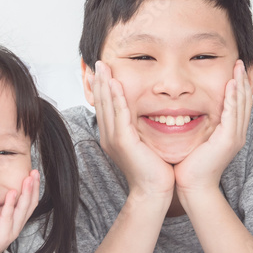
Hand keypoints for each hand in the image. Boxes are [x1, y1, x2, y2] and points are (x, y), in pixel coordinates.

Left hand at [0, 169, 39, 252]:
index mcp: (18, 219)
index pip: (30, 201)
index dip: (34, 188)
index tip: (34, 173)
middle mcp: (18, 224)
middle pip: (31, 203)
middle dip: (34, 187)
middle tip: (35, 172)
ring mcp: (13, 230)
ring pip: (23, 209)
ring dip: (26, 192)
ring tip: (28, 179)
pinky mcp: (4, 235)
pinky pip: (8, 217)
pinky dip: (10, 204)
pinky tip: (12, 193)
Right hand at [93, 61, 174, 200]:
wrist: (154, 190)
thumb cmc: (154, 169)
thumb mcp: (143, 144)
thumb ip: (140, 129)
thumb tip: (144, 115)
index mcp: (112, 136)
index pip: (105, 107)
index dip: (102, 88)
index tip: (101, 71)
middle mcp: (108, 136)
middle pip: (101, 103)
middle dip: (99, 81)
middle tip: (98, 62)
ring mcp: (113, 138)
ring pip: (107, 105)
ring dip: (104, 84)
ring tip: (103, 67)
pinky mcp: (122, 141)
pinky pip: (119, 114)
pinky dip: (116, 97)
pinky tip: (115, 83)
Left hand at [172, 60, 252, 196]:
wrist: (192, 186)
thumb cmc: (189, 165)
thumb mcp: (196, 138)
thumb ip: (197, 123)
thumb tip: (186, 109)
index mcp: (230, 132)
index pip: (238, 103)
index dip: (240, 85)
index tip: (238, 67)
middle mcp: (236, 133)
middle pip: (245, 100)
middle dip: (245, 79)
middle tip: (244, 60)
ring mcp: (234, 136)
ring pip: (241, 104)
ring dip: (241, 83)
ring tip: (240, 66)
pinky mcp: (228, 140)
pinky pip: (232, 114)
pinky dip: (232, 98)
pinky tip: (231, 84)